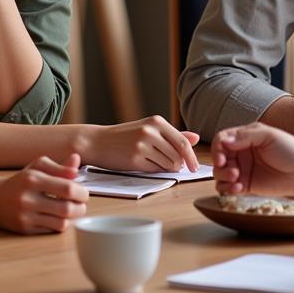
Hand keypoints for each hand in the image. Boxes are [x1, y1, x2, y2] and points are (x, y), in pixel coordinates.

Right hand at [0, 154, 87, 233]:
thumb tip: (77, 162)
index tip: (83, 192)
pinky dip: (60, 223)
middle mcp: (28, 198)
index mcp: (33, 179)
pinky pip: (52, 230)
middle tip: (81, 203)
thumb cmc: (21, 182)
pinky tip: (59, 216)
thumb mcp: (37, 168)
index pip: (67, 188)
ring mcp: (26, 216)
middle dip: (81, 207)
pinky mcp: (25, 229)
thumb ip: (59, 166)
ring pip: (62, 222)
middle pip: (67, 208)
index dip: (81, 192)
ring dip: (73, 217)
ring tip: (72, 210)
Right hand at [81, 117, 199, 172]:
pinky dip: (154, 171)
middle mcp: (150, 131)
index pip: (182, 142)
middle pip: (177, 155)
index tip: (195, 167)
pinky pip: (155, 170)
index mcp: (156, 121)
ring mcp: (142, 145)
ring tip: (154, 162)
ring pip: (168, 164)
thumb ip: (172, 135)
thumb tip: (196, 138)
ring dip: (167, 168)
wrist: (98, 142)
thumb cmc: (125, 137)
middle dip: (178, 165)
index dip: (191, 157)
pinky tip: (144, 164)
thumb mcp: (149, 130)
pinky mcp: (134, 158)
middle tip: (172, 166)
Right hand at [211, 123, 293, 196]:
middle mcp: (240, 153)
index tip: (222, 156)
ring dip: (223, 176)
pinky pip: (227, 187)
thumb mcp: (269, 135)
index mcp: (244, 137)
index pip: (222, 139)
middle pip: (218, 157)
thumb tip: (224, 142)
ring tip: (236, 179)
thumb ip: (246, 136)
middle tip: (230, 169)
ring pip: (219, 173)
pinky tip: (238, 188)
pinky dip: (227, 188)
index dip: (218, 147)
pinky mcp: (245, 185)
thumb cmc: (290, 150)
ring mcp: (242, 169)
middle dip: (220, 164)